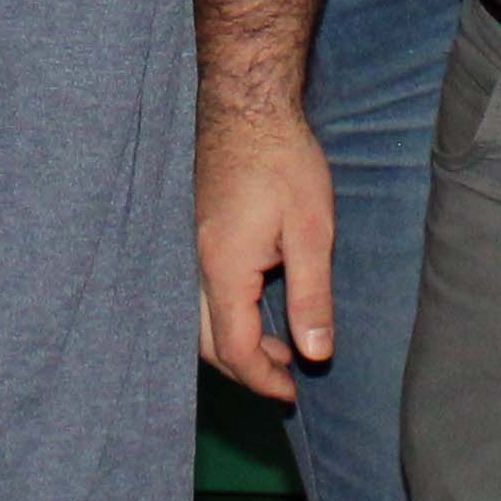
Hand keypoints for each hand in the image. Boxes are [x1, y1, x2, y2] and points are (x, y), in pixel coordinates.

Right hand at [196, 102, 337, 402]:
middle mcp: (192, 265)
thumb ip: (312, 296)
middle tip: (287, 377)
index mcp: (223, 269)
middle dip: (247, 369)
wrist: (246, 106)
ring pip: (197, 320)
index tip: (293, 394)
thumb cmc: (283, 162)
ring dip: (235, 343)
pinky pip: (195, 295)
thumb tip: (314, 352)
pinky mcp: (191, 236)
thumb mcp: (311, 231)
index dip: (264, 379)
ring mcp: (186, 249)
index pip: (235, 349)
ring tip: (280, 346)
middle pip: (208, 343)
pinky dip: (224, 317)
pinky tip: (254, 309)